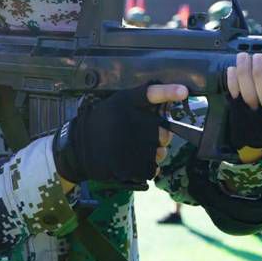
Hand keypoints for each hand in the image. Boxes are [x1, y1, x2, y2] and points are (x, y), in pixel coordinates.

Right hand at [53, 84, 182, 184]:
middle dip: (160, 137)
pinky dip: (147, 167)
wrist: (78, 148)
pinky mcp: (130, 166)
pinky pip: (152, 168)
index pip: (151, 94)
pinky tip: (133, 161)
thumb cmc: (102, 123)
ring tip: (135, 149)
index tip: (184, 92)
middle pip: (164, 132)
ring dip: (154, 153)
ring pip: (160, 152)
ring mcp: (131, 145)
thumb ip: (142, 102)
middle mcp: (131, 122)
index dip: (168, 92)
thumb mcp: (117, 103)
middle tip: (144, 137)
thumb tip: (174, 99)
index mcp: (127, 103)